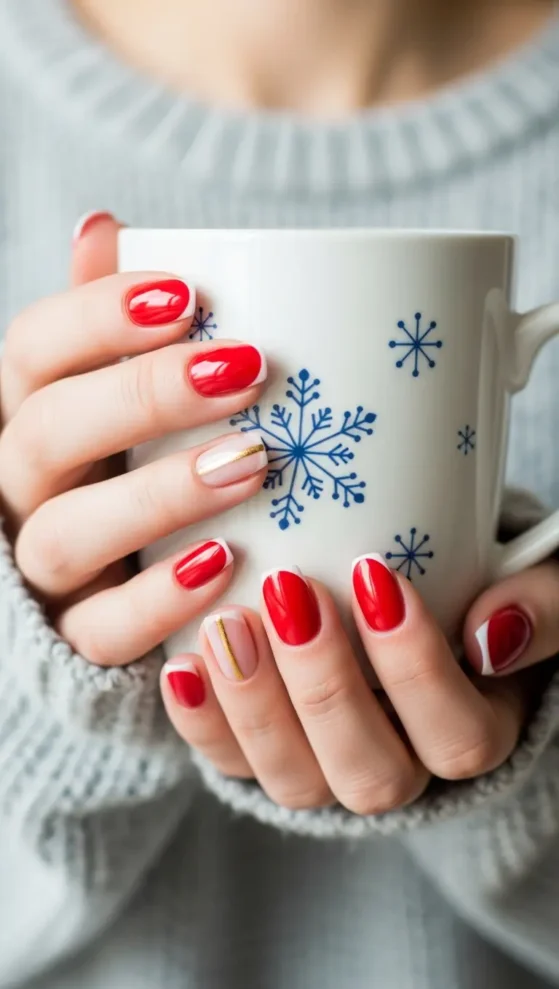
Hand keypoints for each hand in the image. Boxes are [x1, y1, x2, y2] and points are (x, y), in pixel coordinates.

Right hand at [0, 213, 267, 664]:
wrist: (104, 585)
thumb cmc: (122, 466)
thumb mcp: (112, 394)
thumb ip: (108, 327)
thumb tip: (107, 225)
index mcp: (28, 413)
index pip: (31, 351)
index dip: (97, 316)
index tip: (189, 294)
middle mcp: (20, 486)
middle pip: (48, 431)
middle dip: (144, 396)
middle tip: (245, 370)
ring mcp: (42, 567)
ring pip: (68, 532)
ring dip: (159, 495)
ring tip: (251, 462)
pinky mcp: (75, 636)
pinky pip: (104, 628)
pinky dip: (160, 602)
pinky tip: (225, 567)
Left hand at [161, 558, 558, 808]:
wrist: (429, 596)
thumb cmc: (485, 585)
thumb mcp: (539, 588)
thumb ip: (542, 608)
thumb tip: (491, 632)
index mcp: (473, 733)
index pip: (458, 737)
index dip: (415, 669)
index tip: (377, 575)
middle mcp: (402, 769)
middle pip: (369, 772)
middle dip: (325, 685)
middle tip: (290, 589)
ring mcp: (328, 770)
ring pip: (295, 779)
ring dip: (255, 705)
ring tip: (226, 624)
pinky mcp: (266, 756)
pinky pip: (231, 764)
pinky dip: (202, 720)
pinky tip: (182, 663)